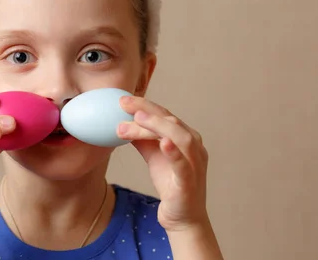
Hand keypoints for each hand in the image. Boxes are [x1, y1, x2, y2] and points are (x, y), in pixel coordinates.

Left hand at [117, 96, 208, 231]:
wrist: (183, 218)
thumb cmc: (171, 183)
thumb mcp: (153, 155)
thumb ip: (142, 138)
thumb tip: (123, 120)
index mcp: (186, 138)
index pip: (165, 115)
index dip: (145, 105)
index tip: (123, 99)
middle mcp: (194, 147)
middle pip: (172, 121)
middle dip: (147, 110)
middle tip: (124, 103)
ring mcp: (194, 164)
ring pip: (181, 137)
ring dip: (158, 125)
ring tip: (138, 117)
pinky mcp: (189, 183)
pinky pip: (184, 164)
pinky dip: (174, 152)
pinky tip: (162, 143)